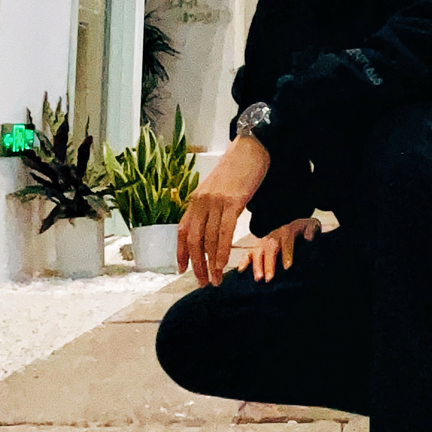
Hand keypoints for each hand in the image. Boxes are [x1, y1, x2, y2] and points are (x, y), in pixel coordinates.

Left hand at [177, 136, 271, 285]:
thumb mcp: (216, 190)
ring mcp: (216, 202)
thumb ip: (210, 208)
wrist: (251, 149)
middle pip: (194, 240)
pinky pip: (224, 233)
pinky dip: (221, 252)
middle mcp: (201, 202)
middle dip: (197, 265)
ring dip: (211, 264)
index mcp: (195, 200)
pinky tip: (222, 265)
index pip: (183, 231)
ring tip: (216, 280)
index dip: (181, 253)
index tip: (182, 269)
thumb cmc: (236, 170)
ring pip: (208, 240)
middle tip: (203, 282)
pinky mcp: (232, 202)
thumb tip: (210, 231)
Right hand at [233, 217, 320, 282]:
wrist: (288, 219)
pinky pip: (248, 252)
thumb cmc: (301, 228)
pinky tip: (241, 270)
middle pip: (270, 249)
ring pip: (257, 252)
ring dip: (256, 265)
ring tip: (258, 278)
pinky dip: (243, 261)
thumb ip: (311, 230)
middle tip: (269, 278)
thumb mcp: (310, 225)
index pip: (286, 243)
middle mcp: (273, 236)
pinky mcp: (256, 246)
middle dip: (269, 264)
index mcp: (287, 231)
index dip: (287, 254)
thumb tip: (309, 237)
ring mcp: (263, 241)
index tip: (287, 267)